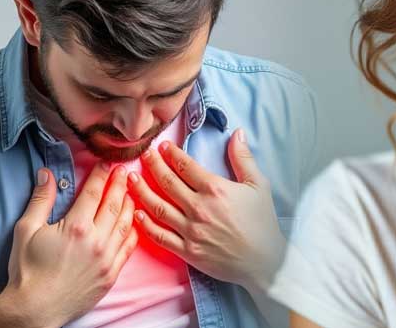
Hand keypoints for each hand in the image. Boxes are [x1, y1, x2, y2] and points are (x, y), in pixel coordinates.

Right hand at [3, 162, 138, 327]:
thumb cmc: (28, 270)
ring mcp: (107, 257)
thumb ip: (40, 200)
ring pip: (125, 224)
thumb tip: (46, 174)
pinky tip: (134, 221)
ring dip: (129, 205)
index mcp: (76, 227)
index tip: (107, 164)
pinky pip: (129, 247)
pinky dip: (133, 231)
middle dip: (120, 184)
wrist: (35, 308)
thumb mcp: (27, 230)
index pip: (93, 193)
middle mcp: (96, 240)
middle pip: (114, 204)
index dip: (101, 175)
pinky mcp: (112, 273)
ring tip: (131, 192)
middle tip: (124, 171)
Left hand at [127, 128, 285, 291]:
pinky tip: (137, 213)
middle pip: (167, 182)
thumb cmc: (262, 222)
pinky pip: (160, 236)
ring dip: (141, 191)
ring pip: (158, 207)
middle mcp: (199, 208)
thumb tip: (238, 133)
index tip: (163, 145)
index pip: (186, 167)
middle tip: (144, 155)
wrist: (264, 262)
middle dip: (153, 165)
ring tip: (131, 179)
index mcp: (215, 190)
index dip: (172, 154)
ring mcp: (190, 231)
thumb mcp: (259, 185)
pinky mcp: (187, 251)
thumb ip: (244, 158)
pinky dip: (145, 224)